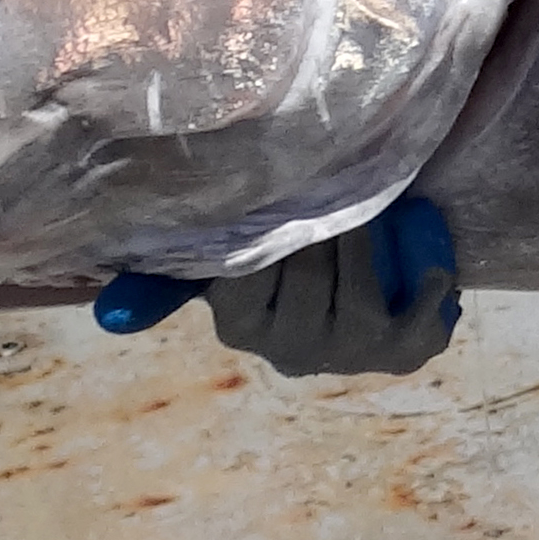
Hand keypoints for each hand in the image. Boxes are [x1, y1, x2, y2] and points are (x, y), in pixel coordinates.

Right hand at [94, 193, 459, 375]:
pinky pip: (420, 321)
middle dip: (329, 224)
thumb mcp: (227, 260)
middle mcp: (289, 354)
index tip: (291, 191)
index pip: (251, 273)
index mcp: (238, 326)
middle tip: (343, 181)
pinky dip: (430, 279)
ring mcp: (348, 358)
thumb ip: (168, 276)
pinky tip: (426, 249)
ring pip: (362, 299)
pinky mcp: (401, 354)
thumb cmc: (287, 257)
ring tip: (380, 205)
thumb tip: (108, 317)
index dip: (276, 228)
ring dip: (374, 243)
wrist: (367, 280)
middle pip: (309, 278)